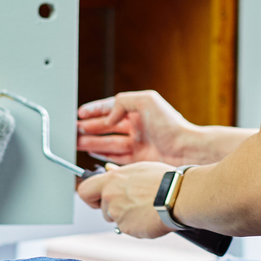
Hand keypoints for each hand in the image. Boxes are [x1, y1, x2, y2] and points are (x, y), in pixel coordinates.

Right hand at [76, 90, 194, 165]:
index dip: (95, 111)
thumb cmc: (173, 126)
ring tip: (77, 142)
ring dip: (91, 142)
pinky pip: (115, 157)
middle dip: (88, 128)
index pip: (111, 108)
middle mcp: (137, 127)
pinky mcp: (138, 160)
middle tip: (73, 131)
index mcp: (138, 111)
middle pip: (106, 127)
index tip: (80, 114)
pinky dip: (102, 155)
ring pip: (108, 143)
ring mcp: (137, 144)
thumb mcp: (147, 100)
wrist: (187, 150)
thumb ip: (123, 101)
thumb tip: (109, 117)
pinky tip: (92, 154)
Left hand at [76, 162, 170, 238]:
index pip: (85, 190)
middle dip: (113, 209)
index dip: (90, 196)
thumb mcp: (139, 169)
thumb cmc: (164, 180)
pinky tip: (150, 216)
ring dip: (126, 216)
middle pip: (102, 208)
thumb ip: (120, 173)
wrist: (179, 196)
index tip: (97, 198)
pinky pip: (128, 229)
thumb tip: (109, 170)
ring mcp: (118, 214)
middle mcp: (110, 197)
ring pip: (116, 219)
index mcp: (111, 180)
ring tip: (145, 208)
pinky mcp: (127, 228)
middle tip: (131, 204)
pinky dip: (137, 225)